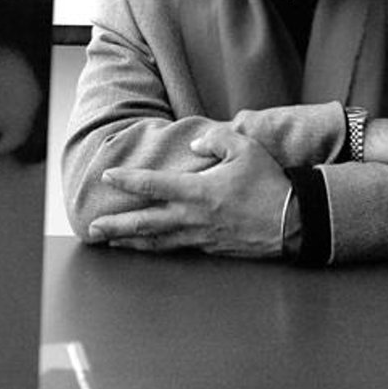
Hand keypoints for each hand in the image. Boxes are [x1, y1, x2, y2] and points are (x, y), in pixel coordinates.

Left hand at [87, 127, 289, 256]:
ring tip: (110, 242)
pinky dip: (156, 248)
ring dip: (130, 242)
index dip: (128, 181)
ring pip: (158, 241)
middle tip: (93, 229)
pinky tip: (148, 247)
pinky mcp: (210, 248)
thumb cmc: (270, 184)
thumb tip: (194, 146)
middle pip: (146, 223)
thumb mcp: (246, 148)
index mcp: (199, 191)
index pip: (154, 185)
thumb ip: (217, 140)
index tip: (108, 177)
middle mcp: (194, 217)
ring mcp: (201, 236)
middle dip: (116, 226)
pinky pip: (176, 248)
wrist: (294, 222)